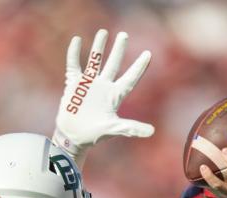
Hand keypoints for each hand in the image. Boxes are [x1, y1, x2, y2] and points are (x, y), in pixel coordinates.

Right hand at [53, 29, 153, 159]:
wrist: (73, 137)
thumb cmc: (95, 135)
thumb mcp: (114, 129)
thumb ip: (131, 128)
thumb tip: (152, 131)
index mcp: (115, 96)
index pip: (130, 78)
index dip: (139, 67)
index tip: (148, 53)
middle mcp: (103, 87)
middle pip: (113, 64)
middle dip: (118, 50)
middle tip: (123, 34)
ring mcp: (89, 84)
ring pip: (95, 61)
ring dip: (99, 47)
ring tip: (103, 32)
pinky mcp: (74, 84)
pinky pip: (74, 65)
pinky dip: (74, 53)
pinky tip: (77, 40)